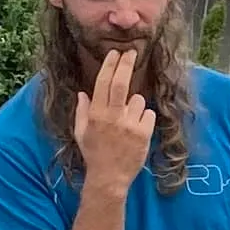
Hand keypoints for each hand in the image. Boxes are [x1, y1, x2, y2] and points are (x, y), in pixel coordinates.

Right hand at [70, 48, 156, 199]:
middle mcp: (112, 117)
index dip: (110, 65)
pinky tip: (136, 131)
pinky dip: (144, 119)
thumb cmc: (94, 154)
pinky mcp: (144, 133)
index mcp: (96, 114)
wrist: (109, 177)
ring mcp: (129, 125)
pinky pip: (148, 114)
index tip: (115, 53)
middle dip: (126, 64)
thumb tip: (83, 93)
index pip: (103, 83)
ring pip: (138, 100)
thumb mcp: (81, 132)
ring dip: (134, 105)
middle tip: (131, 52)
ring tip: (128, 122)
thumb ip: (82, 111)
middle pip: (121, 84)